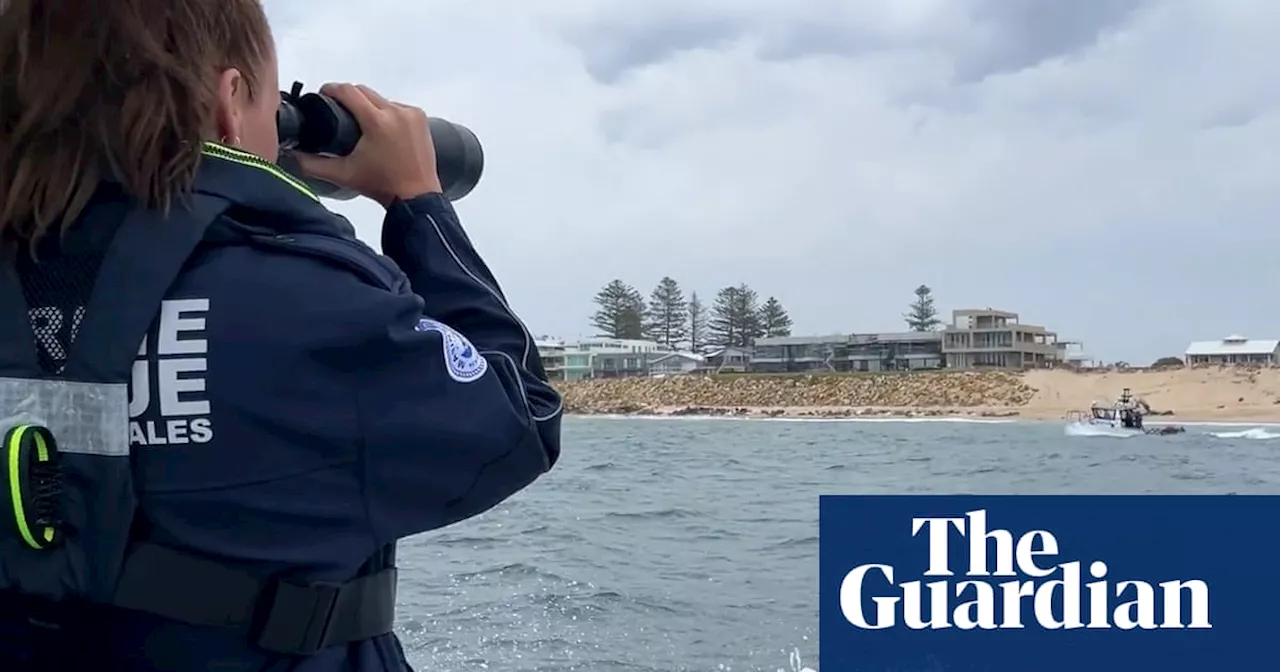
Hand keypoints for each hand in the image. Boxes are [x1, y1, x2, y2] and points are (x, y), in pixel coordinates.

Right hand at [291, 83, 441, 205]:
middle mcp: (396, 112)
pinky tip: (381, 128)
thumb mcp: (343, 174)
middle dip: (349, 97)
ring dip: (369, 106)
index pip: (348, 91)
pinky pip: (398, 107)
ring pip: (381, 99)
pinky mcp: (420, 119)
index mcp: (377, 121)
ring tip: (359, 123)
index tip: (323, 94)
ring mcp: (411, 114)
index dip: (331, 89)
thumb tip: (291, 156)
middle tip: (338, 110)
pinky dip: (387, 113)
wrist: (416, 197)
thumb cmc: (382, 186)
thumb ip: (313, 164)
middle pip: (364, 91)